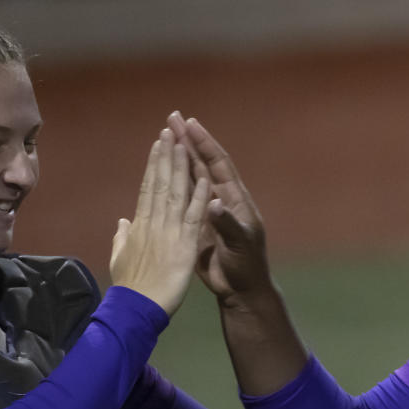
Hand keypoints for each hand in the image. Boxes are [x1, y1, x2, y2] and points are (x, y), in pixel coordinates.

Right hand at [109, 128, 209, 316]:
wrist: (140, 311)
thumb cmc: (133, 288)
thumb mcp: (124, 258)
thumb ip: (124, 238)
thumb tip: (122, 221)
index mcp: (141, 224)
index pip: (150, 185)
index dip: (155, 162)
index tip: (158, 140)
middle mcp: (155, 222)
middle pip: (163, 181)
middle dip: (167, 154)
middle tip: (170, 127)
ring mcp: (169, 231)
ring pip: (176, 192)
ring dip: (180, 166)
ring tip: (181, 141)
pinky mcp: (185, 244)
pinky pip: (193, 216)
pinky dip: (199, 196)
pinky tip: (203, 177)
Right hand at [166, 112, 272, 305]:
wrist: (241, 290)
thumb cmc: (246, 268)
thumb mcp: (239, 246)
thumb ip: (227, 224)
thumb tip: (213, 202)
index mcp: (235, 200)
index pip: (218, 165)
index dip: (204, 144)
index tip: (190, 124)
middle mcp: (222, 199)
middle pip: (203, 163)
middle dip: (188, 141)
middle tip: (171, 118)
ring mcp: (209, 211)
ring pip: (192, 176)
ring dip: (180, 156)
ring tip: (165, 136)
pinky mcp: (197, 223)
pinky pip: (184, 196)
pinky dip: (174, 181)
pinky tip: (162, 170)